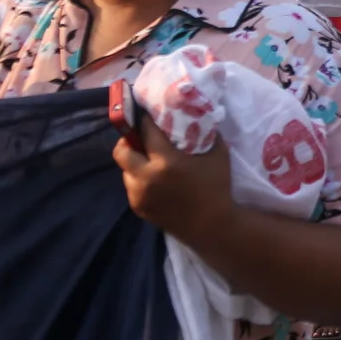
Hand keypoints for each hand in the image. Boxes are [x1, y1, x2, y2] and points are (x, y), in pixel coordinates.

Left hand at [113, 112, 237, 246]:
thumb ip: (206, 134)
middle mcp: (147, 177)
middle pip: (121, 150)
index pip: (145, 131)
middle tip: (140, 137)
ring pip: (125, 169)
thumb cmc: (217, 188)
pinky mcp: (138, 207)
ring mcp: (139, 194)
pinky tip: (154, 179)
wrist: (212, 226)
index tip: (147, 113)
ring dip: (134, 161)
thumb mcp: (219, 155)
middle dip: (128, 140)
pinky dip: (139, 178)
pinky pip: (131, 185)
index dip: (144, 119)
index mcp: (167, 162)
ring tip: (149, 160)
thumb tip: (197, 115)